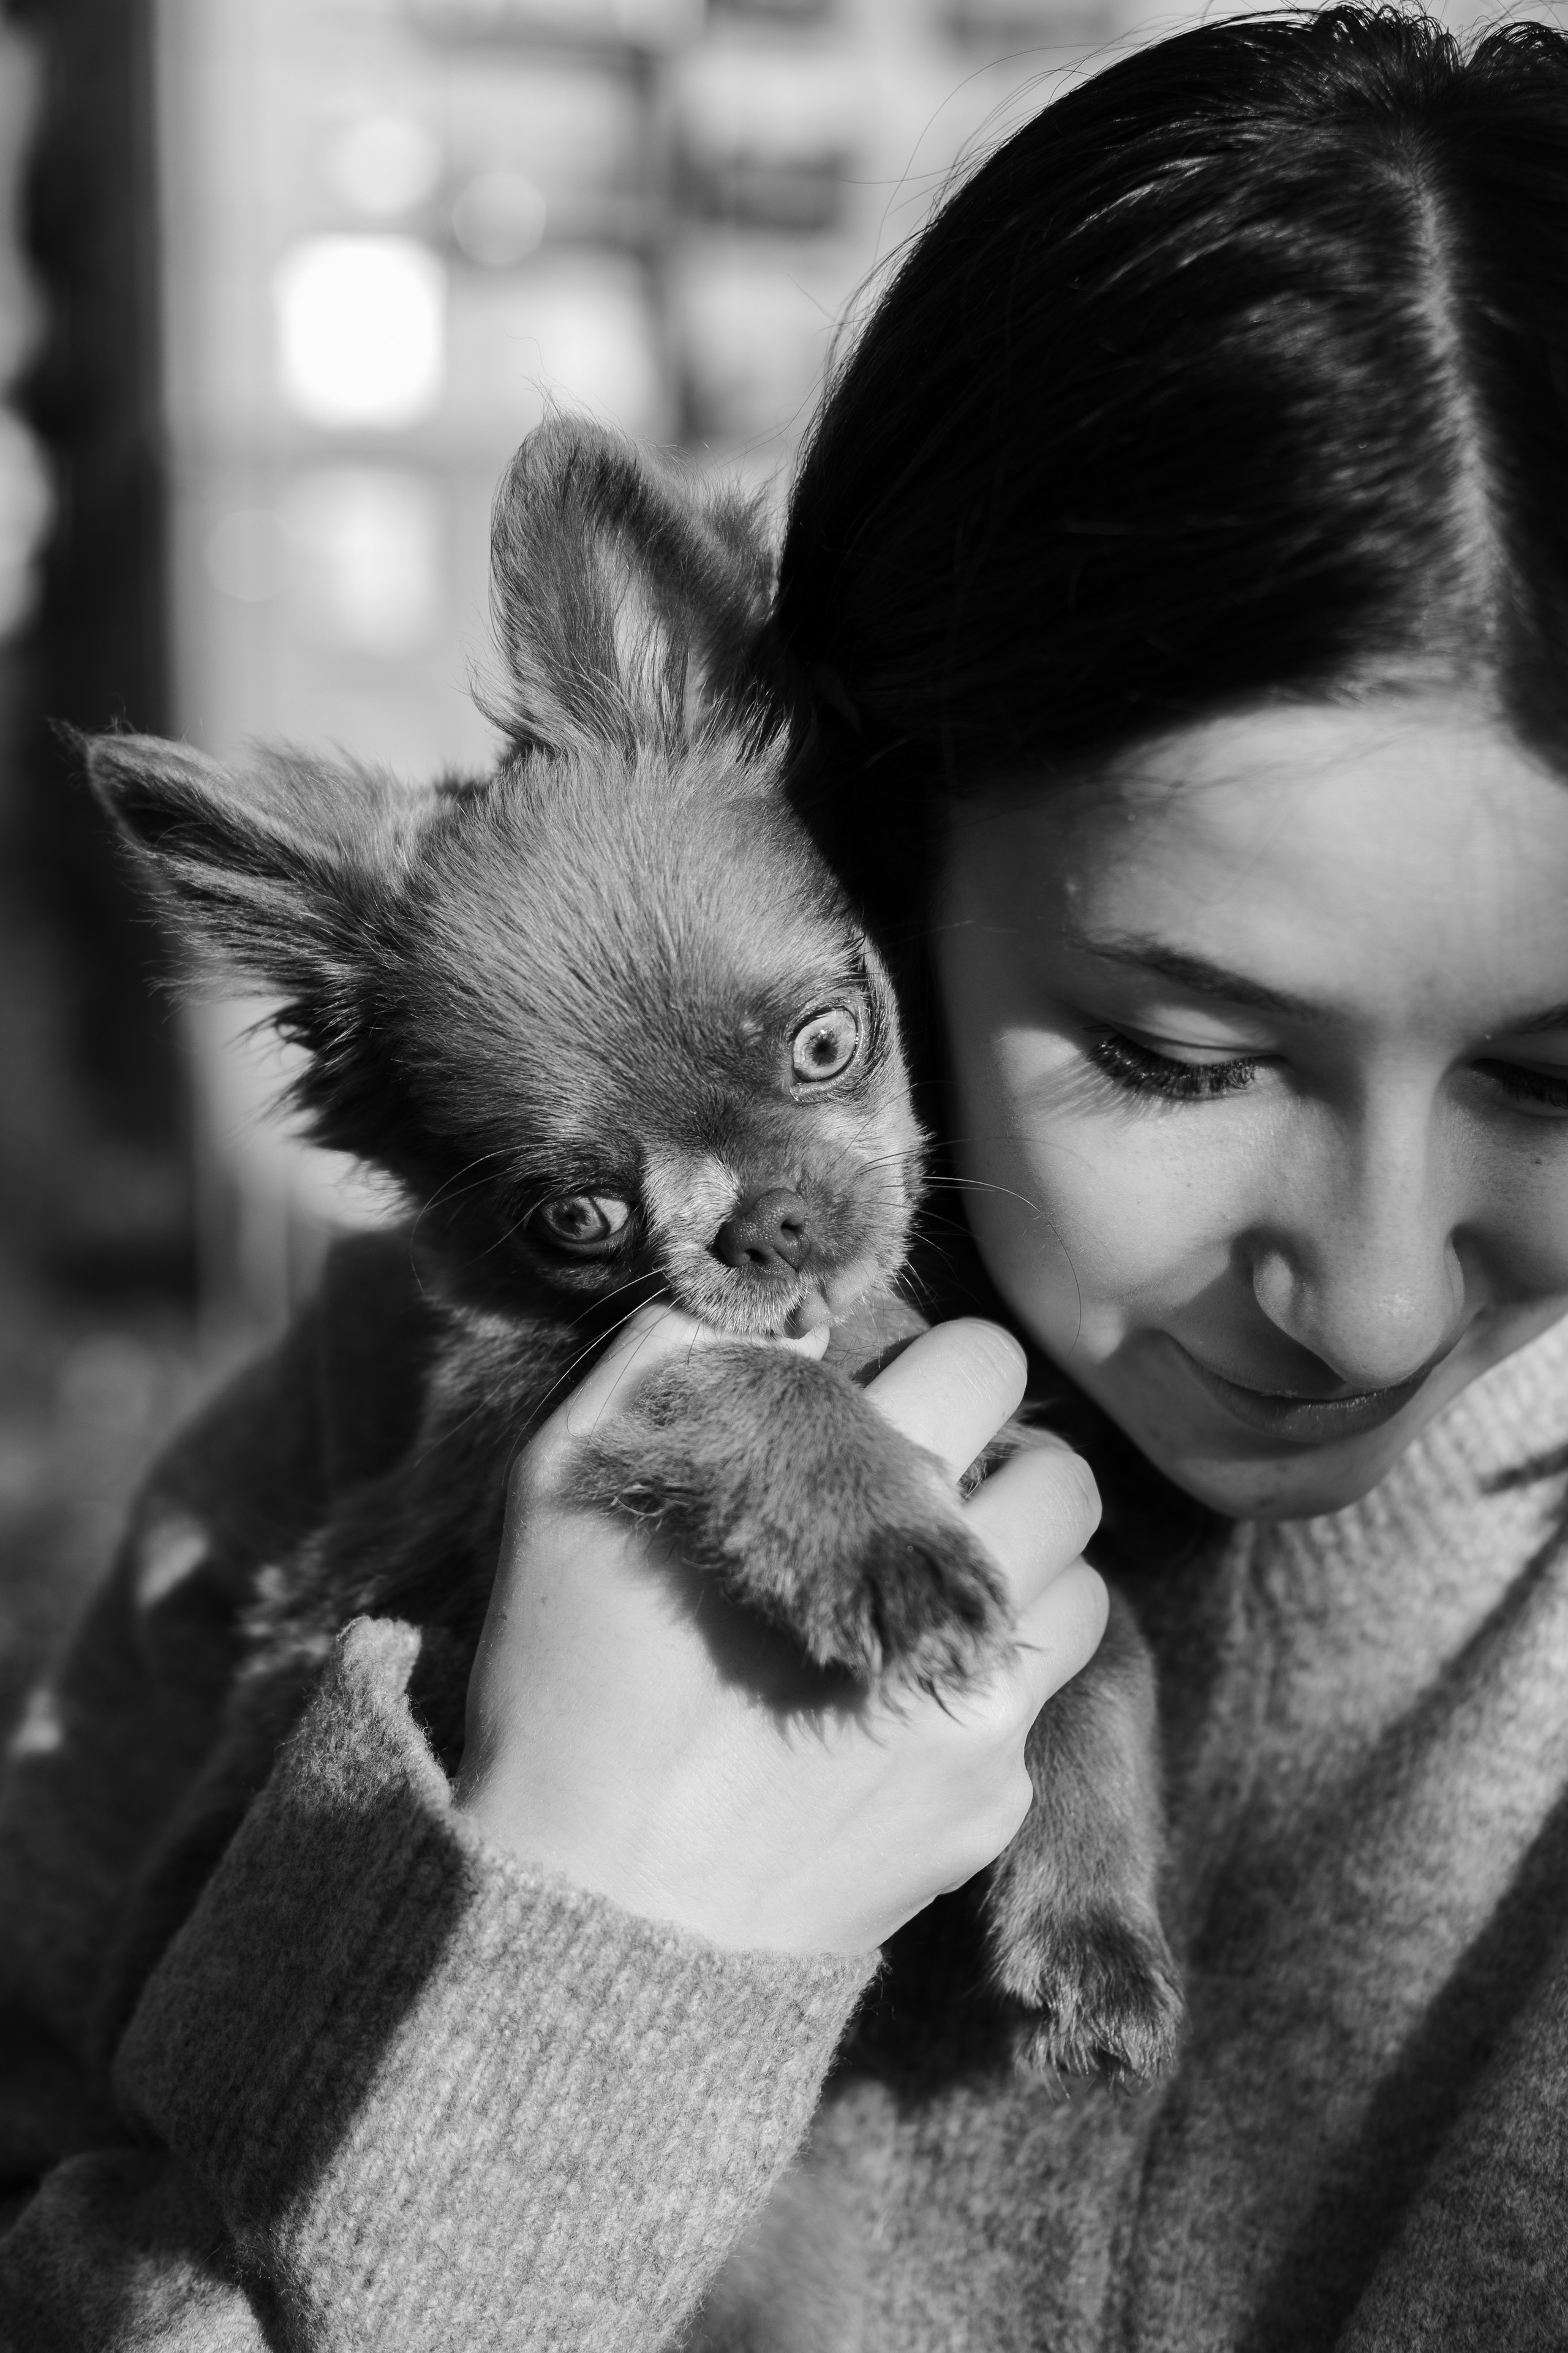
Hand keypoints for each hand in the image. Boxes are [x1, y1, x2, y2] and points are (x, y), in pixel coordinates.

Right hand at [455, 1306, 1105, 1955]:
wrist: (600, 1927)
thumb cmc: (567, 1692)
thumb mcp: (563, 1488)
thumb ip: (659, 1363)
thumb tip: (749, 1303)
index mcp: (861, 1494)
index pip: (978, 1361)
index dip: (928, 1368)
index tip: (877, 1405)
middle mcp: (953, 1593)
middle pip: (1062, 1471)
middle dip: (998, 1464)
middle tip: (922, 1496)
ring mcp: (986, 1710)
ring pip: (1079, 1584)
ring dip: (1018, 1570)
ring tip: (928, 1593)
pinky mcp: (995, 1806)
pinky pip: (1042, 1699)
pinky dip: (987, 1678)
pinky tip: (897, 1697)